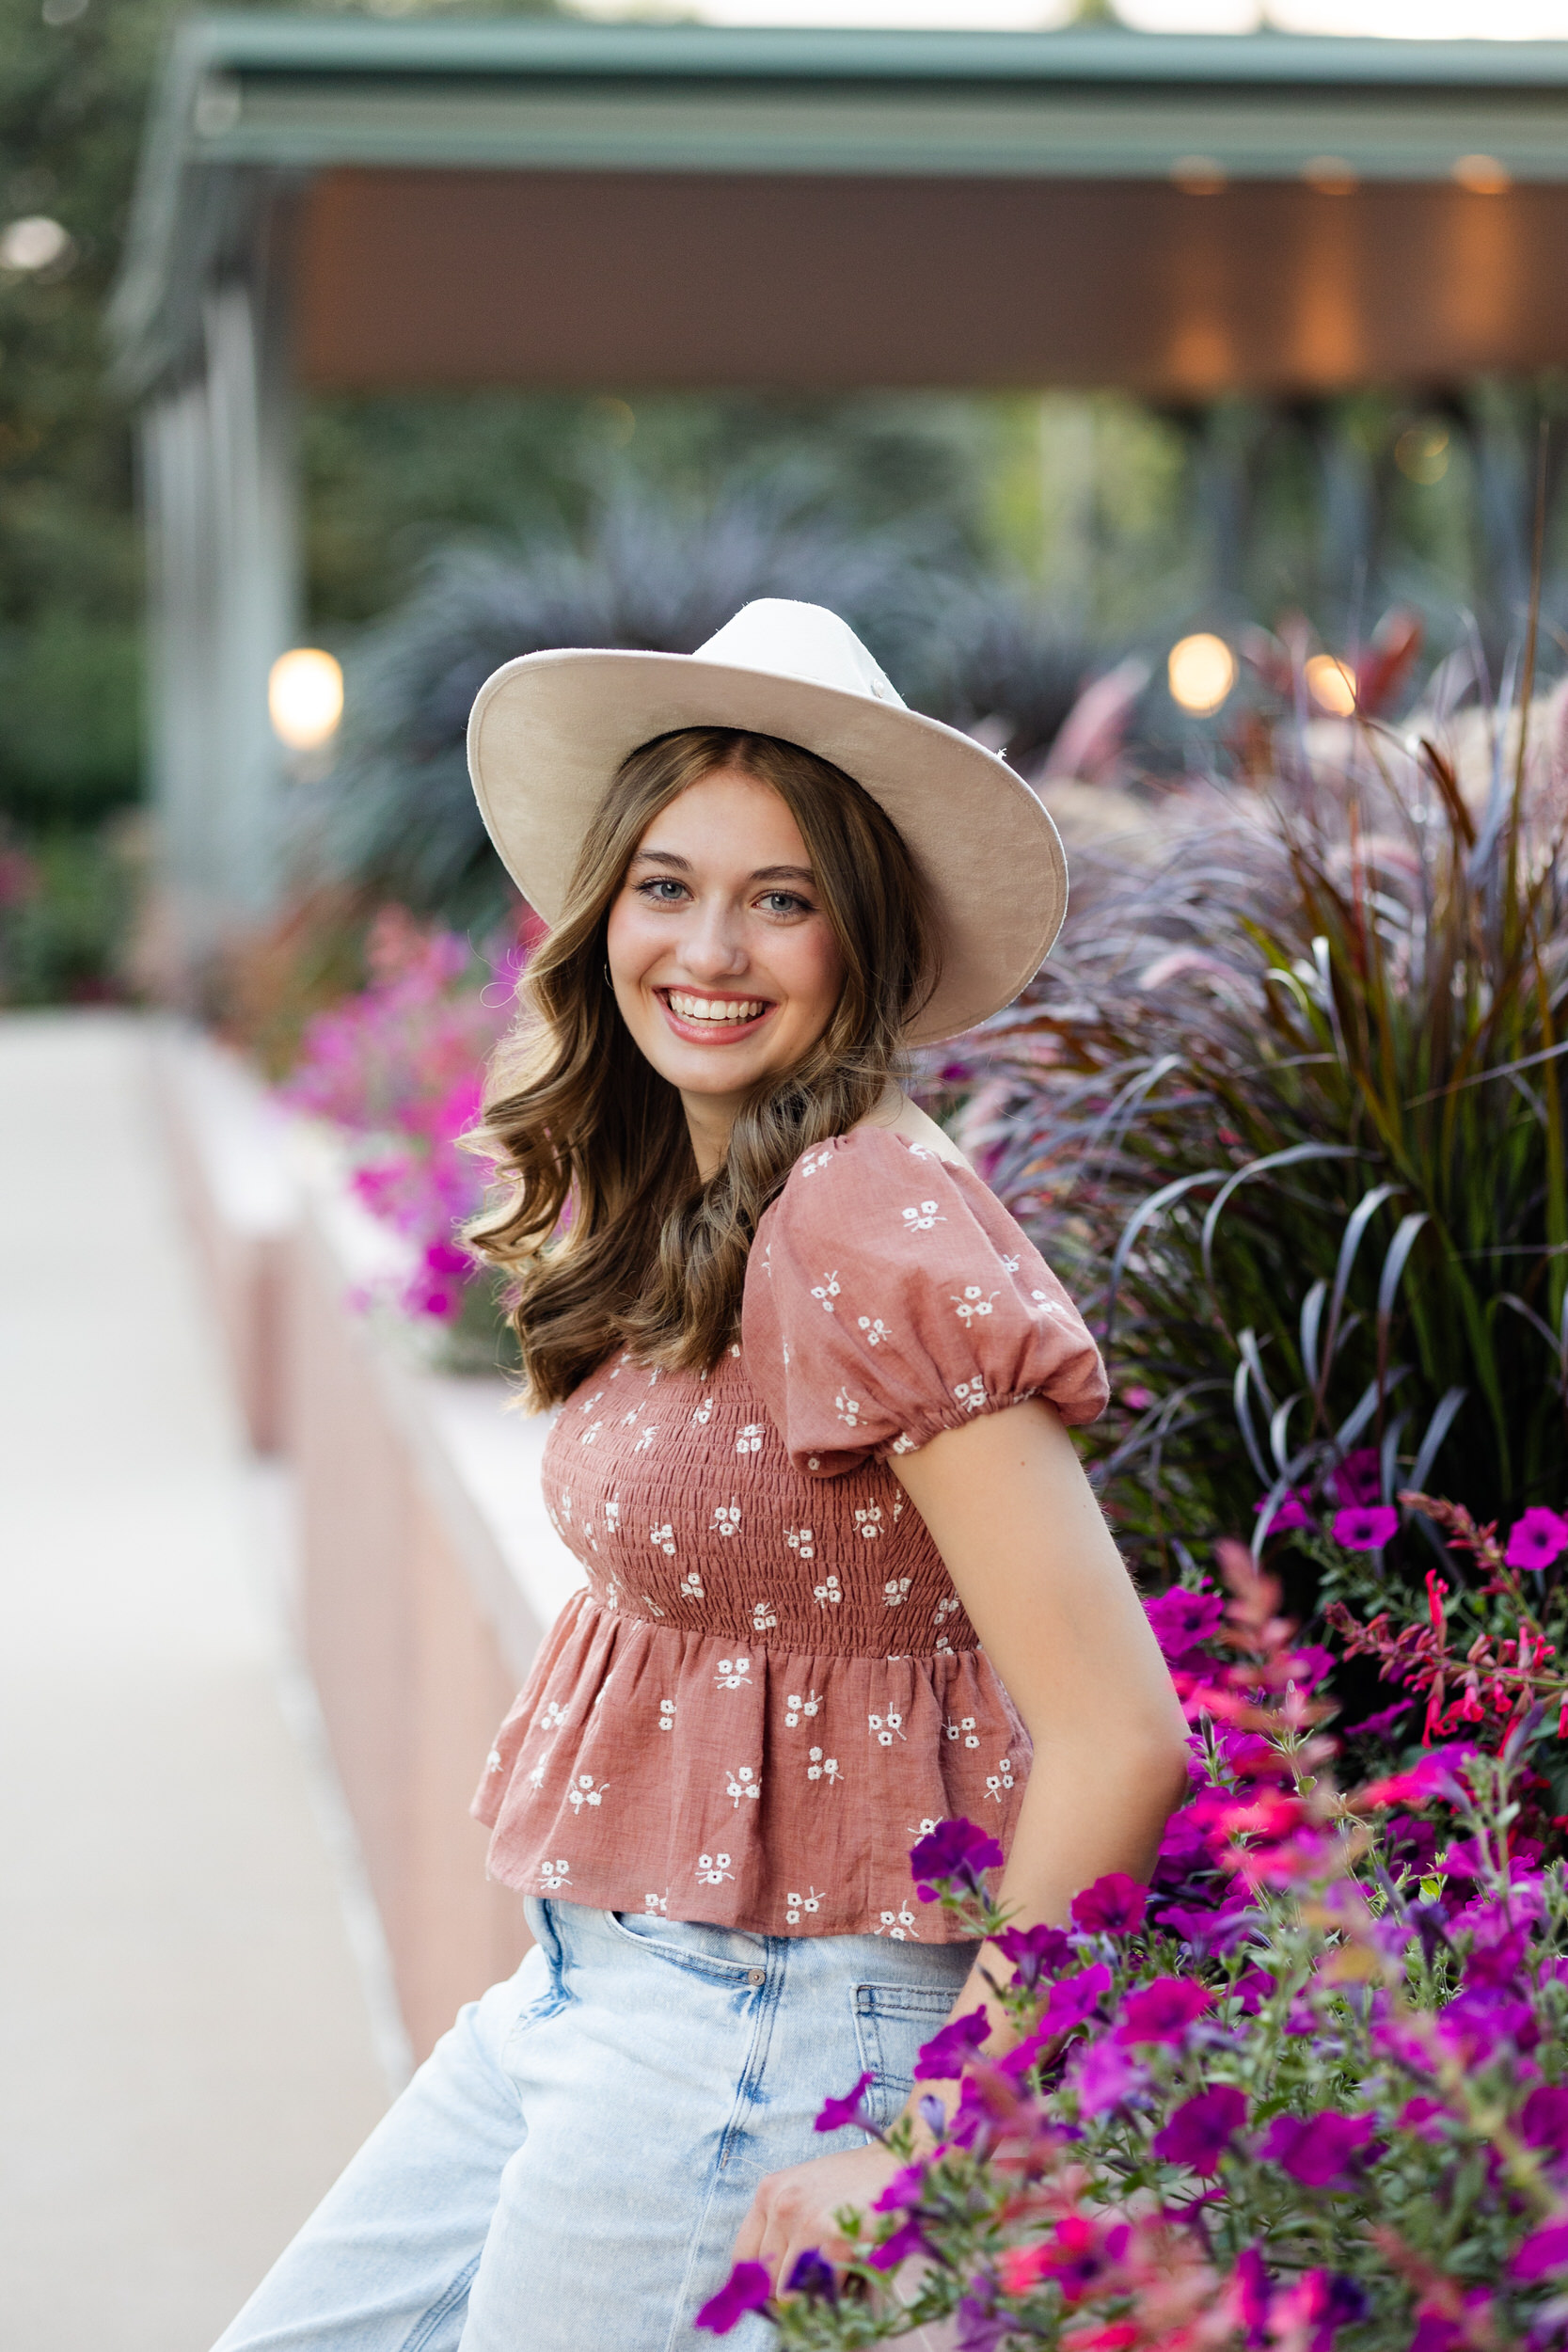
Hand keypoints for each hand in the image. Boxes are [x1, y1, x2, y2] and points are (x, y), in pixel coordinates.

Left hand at [731, 2140, 903, 2291]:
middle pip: (764, 2279)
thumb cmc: (852, 2183)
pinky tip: (846, 2274)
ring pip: (787, 2291)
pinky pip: (816, 2290)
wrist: (895, 2165)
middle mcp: (778, 2204)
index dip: (760, 2282)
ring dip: (809, 2294)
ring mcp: (801, 2219)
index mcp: (768, 2192)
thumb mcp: (804, 2191)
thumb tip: (767, 2283)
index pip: (743, 2258)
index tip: (779, 2291)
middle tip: (812, 2287)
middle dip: (786, 2290)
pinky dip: (830, 2293)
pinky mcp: (829, 2236)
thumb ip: (781, 2226)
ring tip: (831, 2278)